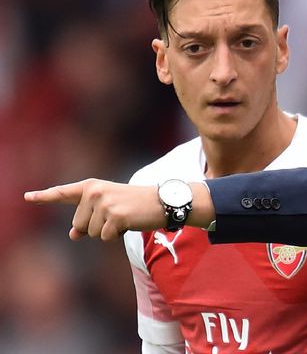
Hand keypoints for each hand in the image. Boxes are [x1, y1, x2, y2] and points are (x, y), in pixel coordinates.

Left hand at [25, 179, 165, 240]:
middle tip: (118, 215)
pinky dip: (117, 235)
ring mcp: (104, 203)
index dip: (44, 196)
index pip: (64, 193)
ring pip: (91, 233)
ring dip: (108, 231)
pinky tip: (129, 223)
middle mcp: (95, 192)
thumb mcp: (109, 208)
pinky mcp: (115, 216)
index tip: (27, 197)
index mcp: (92, 186)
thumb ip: (88, 219)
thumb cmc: (135, 205)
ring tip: (125, 217)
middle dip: (96, 227)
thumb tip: (73, 234)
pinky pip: (105, 237)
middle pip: (79, 225)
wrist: (162, 202)